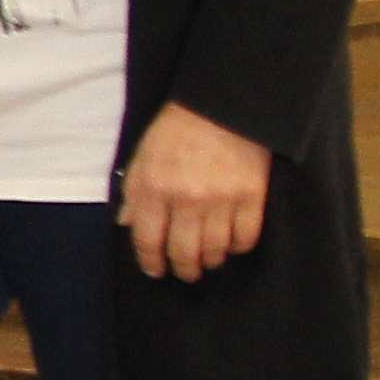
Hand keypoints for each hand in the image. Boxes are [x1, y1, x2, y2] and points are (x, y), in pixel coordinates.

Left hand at [120, 103, 272, 282]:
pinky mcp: (253, 197)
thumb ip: (134, 192)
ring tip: (206, 262)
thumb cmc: (177, 130)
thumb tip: (127, 224)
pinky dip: (237, 247)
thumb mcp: (142, 156)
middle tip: (184, 273)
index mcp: (154, 187)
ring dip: (209, 261)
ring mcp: (222, 200)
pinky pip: (246, 237)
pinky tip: (231, 245)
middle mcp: (186, 198)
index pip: (147, 239)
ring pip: (214, 250)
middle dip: (182, 268)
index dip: (149, 260)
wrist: (223, 106)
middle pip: (182, 251)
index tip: (154, 270)